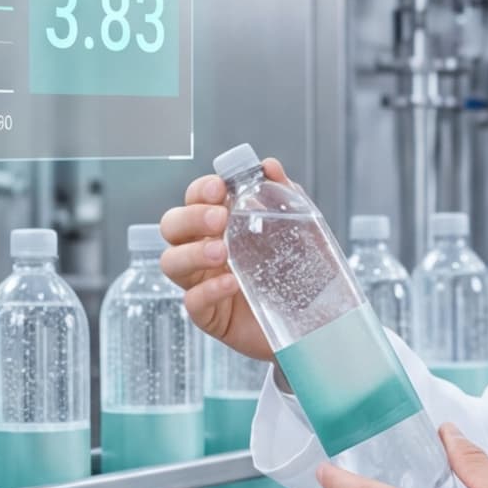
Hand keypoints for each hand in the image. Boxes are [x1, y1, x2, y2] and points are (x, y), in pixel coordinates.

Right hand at [158, 158, 297, 363]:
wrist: (315, 321)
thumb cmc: (298, 272)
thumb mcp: (298, 230)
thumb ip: (283, 196)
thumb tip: (269, 166)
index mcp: (219, 226)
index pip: (194, 199)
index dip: (200, 191)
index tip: (219, 188)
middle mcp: (203, 251)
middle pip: (172, 226)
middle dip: (190, 218)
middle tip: (219, 219)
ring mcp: (203, 283)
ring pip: (171, 262)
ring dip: (193, 253)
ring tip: (222, 252)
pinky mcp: (210, 316)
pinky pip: (192, 302)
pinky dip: (208, 290)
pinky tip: (230, 283)